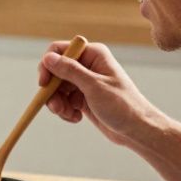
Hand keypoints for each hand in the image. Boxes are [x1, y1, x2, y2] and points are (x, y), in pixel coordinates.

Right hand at [38, 40, 160, 147]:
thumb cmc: (122, 105)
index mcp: (93, 55)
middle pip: (55, 71)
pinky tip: (76, 118)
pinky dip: (65, 110)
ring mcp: (84, 82)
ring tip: (69, 115)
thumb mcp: (94, 86)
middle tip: (55, 107)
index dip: (48, 65)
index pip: (60, 50)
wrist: (136, 129)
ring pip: (57, 88)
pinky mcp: (83, 98)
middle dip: (52, 90)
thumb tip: (48, 58)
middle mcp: (87, 65)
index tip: (43, 84)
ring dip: (58, 103)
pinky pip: (64, 100)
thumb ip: (70, 71)